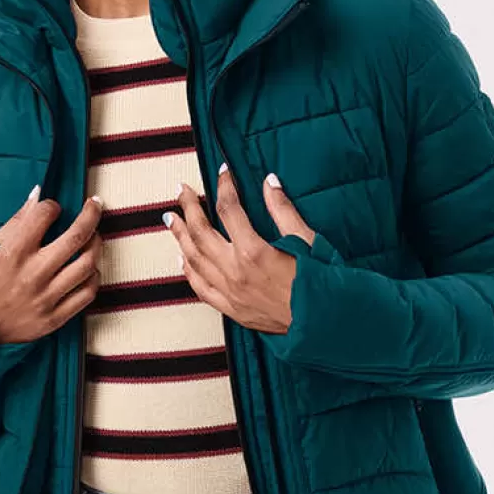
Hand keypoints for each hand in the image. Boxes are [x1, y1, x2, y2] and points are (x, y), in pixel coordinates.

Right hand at [0, 188, 103, 345]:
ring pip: (88, 265)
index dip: (51, 206)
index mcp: (12, 253)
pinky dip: (93, 277)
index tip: (52, 208)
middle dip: (91, 214)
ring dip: (96, 245)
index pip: (44, 215)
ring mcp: (46, 298)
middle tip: (95, 205)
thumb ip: (16, 222)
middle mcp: (33, 274)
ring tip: (93, 238)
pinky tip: (88, 270)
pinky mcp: (54, 319)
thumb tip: (38, 195)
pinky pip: (87, 294)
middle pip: (76, 236)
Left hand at [162, 163, 315, 333]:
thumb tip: (269, 182)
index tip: (223, 172)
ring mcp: (230, 292)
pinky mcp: (231, 308)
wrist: (322, 321)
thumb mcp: (307, 239)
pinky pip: (200, 288)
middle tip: (182, 191)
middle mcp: (235, 271)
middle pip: (201, 232)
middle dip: (189, 208)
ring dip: (180, 236)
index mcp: (254, 251)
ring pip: (194, 259)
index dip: (224, 186)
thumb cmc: (319, 281)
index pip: (229, 209)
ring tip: (171, 218)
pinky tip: (182, 258)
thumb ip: (283, 210)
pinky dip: (188, 271)